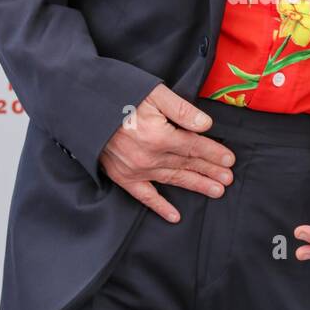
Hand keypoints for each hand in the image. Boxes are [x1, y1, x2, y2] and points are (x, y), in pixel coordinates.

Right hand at [98, 84, 234, 222]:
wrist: (80, 106)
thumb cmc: (118, 94)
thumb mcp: (154, 93)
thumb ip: (182, 111)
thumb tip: (206, 125)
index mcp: (159, 137)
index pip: (194, 147)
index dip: (213, 153)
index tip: (229, 160)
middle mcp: (149, 157)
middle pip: (187, 164)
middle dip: (210, 171)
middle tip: (228, 179)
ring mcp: (135, 170)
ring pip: (173, 180)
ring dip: (195, 185)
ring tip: (216, 191)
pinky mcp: (122, 176)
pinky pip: (145, 196)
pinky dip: (160, 207)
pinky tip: (174, 216)